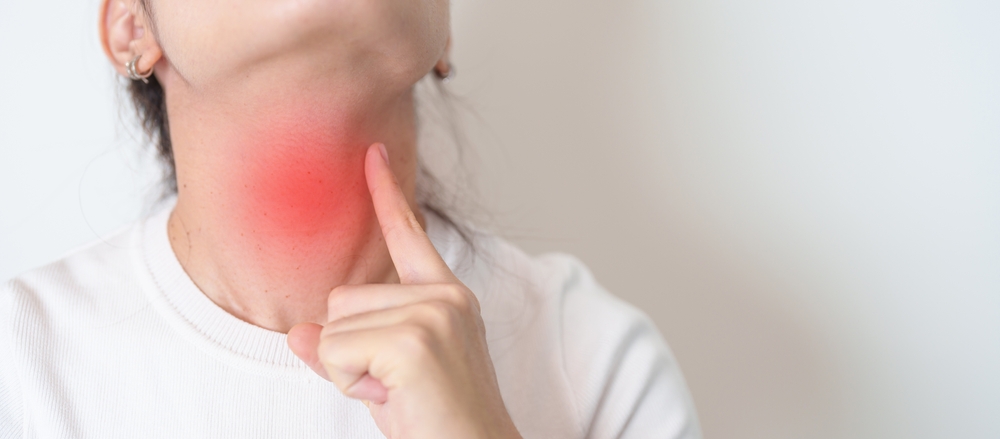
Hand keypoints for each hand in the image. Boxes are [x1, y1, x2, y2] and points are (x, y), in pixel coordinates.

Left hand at [288, 144, 521, 438]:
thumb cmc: (439, 421)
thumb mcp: (388, 376)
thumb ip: (346, 347)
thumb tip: (296, 333)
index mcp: (446, 296)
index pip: (409, 235)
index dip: (386, 193)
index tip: (371, 153)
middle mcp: (444, 295)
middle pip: (342, 297)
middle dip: (351, 350)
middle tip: (396, 384)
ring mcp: (433, 313)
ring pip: (335, 326)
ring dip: (351, 370)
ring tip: (398, 392)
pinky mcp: (414, 340)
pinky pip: (336, 351)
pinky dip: (350, 384)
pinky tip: (394, 397)